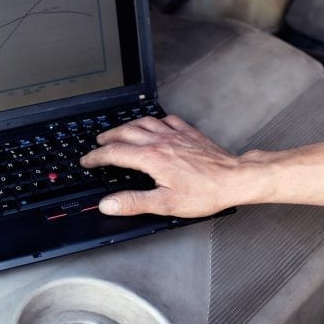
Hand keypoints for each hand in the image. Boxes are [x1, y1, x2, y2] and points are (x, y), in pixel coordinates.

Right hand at [80, 115, 245, 216]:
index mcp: (152, 158)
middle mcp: (161, 141)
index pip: (115, 153)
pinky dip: (153, 121)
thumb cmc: (205, 192)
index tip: (87, 161)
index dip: (97, 157)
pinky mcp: (188, 133)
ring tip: (118, 132)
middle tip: (98, 144)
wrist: (235, 178)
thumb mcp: (166, 203)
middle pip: (125, 132)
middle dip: (107, 138)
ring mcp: (175, 134)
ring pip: (143, 122)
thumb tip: (109, 204)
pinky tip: (154, 125)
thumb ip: (133, 202)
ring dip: (126, 126)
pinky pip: (166, 119)